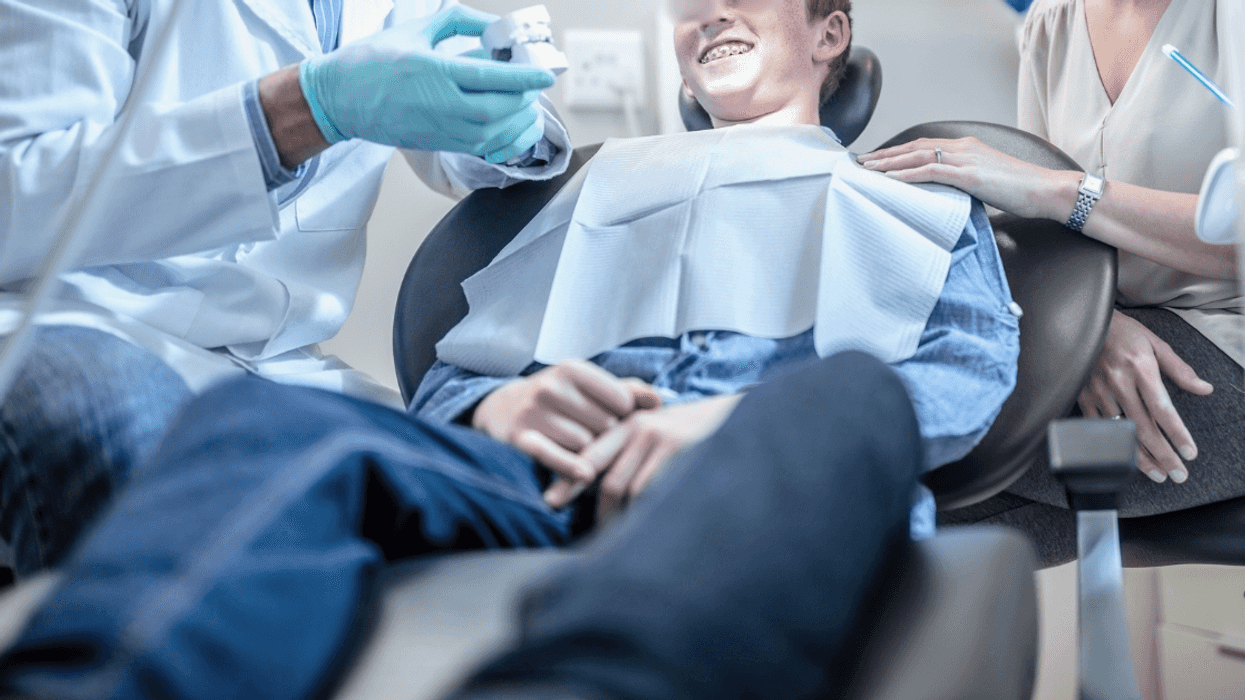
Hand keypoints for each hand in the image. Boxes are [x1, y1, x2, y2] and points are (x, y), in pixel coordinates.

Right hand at [299, 4, 555, 161]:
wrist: (339, 100)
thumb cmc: (371, 63)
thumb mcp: (414, 30)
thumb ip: (457, 21)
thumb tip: (491, 25)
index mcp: (435, 73)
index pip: (492, 78)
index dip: (524, 76)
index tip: (545, 73)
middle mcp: (442, 106)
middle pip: (500, 109)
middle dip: (524, 97)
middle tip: (534, 84)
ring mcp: (442, 129)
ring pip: (495, 132)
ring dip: (518, 120)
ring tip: (527, 103)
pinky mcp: (441, 144)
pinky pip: (484, 148)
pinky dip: (505, 139)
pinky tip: (513, 125)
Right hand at [472, 360, 661, 481]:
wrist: (503, 408)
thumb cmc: (560, 399)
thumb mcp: (588, 387)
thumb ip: (626, 391)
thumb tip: (659, 400)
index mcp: (572, 369)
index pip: (622, 401)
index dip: (623, 415)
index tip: (613, 417)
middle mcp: (551, 387)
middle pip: (604, 425)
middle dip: (604, 435)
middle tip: (591, 434)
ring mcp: (533, 412)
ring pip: (584, 445)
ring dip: (586, 452)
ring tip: (574, 444)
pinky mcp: (520, 438)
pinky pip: (553, 456)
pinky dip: (570, 466)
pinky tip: (584, 474)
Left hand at [544, 395, 742, 520]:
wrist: (741, 416)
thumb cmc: (697, 433)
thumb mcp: (661, 432)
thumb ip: (633, 452)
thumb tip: (606, 493)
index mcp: (630, 423)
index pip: (591, 455)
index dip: (569, 480)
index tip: (551, 502)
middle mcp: (639, 427)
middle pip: (608, 481)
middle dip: (601, 515)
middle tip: (600, 538)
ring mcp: (659, 437)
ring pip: (629, 491)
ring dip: (628, 520)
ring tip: (628, 539)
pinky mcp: (677, 448)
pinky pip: (653, 492)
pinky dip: (650, 512)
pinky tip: (656, 523)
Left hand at [856, 137, 1079, 219]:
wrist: (1048, 190)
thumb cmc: (1022, 190)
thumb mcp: (987, 183)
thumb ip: (964, 183)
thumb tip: (946, 196)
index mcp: (967, 147)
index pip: (925, 145)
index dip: (899, 152)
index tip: (878, 160)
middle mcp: (964, 147)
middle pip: (915, 147)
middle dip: (886, 155)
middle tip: (862, 162)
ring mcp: (966, 158)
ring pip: (918, 157)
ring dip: (889, 163)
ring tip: (867, 170)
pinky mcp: (969, 174)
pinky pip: (931, 172)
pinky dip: (907, 175)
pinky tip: (890, 180)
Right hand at [1078, 311, 1213, 482]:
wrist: (1080, 322)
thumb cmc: (1121, 331)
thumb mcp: (1155, 343)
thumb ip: (1179, 369)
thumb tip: (1204, 388)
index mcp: (1140, 368)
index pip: (1163, 409)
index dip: (1177, 434)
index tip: (1190, 453)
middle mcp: (1119, 383)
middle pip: (1144, 428)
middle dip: (1163, 455)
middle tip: (1178, 474)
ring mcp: (1099, 392)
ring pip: (1121, 432)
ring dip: (1141, 457)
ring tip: (1158, 474)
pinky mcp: (1083, 396)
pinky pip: (1098, 427)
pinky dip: (1112, 445)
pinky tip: (1125, 458)